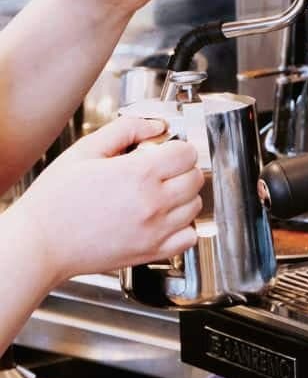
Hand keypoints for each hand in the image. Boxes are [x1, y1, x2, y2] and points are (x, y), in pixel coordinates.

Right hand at [15, 118, 204, 284]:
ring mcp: (157, 230)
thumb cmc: (56, 201)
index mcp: (139, 174)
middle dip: (183, 169)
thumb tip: (156, 126)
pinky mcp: (154, 251)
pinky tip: (165, 219)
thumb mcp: (85, 151)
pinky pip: (190, 237)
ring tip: (160, 193)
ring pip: (196, 205)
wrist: (42, 243)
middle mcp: (154, 202)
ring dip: (184, 196)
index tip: (167, 150)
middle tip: (163, 170)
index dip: (178, 147)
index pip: (187, 153)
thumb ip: (125, 130)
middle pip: (195, 177)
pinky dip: (184, 226)